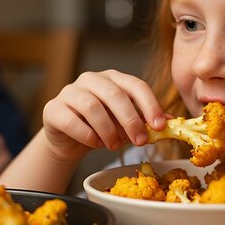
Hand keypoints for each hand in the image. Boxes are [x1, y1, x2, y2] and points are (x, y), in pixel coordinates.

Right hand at [41, 70, 165, 161]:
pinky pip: (72, 121)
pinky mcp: (53, 108)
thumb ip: (146, 120)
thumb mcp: (126, 123)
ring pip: (92, 107)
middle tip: (139, 142)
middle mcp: (91, 80)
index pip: (136, 85)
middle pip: (115, 95)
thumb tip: (171, 121)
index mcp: (113, 79)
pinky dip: (87, 136)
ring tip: (114, 145)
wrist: (68, 138)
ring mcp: (70, 92)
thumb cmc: (101, 127)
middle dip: (131, 120)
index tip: (160, 126)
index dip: (150, 105)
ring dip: (108, 130)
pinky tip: (95, 143)